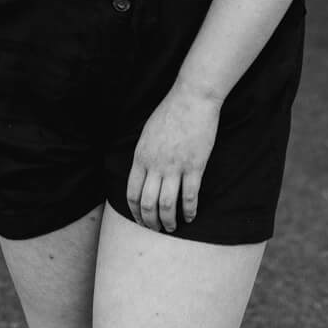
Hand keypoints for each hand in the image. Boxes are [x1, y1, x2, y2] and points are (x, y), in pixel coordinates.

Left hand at [125, 87, 221, 232]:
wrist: (192, 99)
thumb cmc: (169, 112)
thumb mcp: (147, 134)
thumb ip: (143, 156)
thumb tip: (142, 174)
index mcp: (141, 157)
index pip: (131, 193)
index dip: (134, 212)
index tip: (140, 220)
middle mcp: (155, 165)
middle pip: (148, 204)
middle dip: (150, 222)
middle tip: (156, 229)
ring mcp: (175, 166)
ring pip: (167, 204)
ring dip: (168, 221)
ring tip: (172, 228)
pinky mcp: (195, 165)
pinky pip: (190, 195)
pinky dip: (190, 210)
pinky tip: (191, 216)